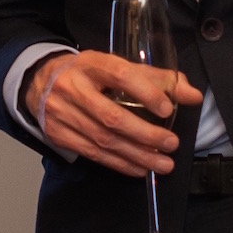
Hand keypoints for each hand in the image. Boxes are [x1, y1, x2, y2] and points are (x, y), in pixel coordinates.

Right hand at [23, 50, 202, 176]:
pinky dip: (120, 164)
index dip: (145, 92)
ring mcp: (62, 114)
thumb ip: (156, 79)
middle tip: (171, 144)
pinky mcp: (58, 135)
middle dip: (145, 134)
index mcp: (91, 64)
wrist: (40, 81)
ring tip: (163, 163)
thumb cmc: (88, 73)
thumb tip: (192, 95)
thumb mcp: (116, 66)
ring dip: (137, 155)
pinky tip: (140, 168)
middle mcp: (73, 88)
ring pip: (103, 140)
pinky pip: (93, 154)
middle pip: (111, 116)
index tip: (167, 109)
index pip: (120, 75)